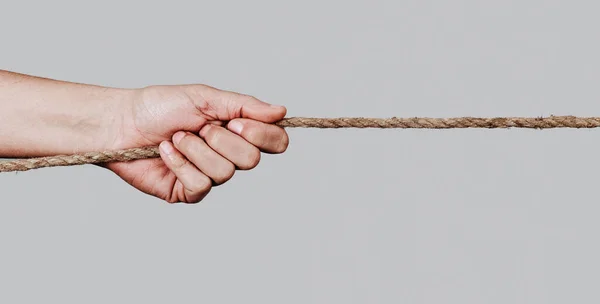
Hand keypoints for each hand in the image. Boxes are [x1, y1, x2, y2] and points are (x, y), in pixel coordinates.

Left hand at [102, 84, 288, 203]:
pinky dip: (180, 164)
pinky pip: (200, 185)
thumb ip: (245, 105)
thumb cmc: (161, 106)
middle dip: (221, 139)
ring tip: (176, 138)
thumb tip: (282, 111)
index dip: (262, 135)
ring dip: (196, 150)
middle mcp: (229, 155)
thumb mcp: (206, 98)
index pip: (275, 141)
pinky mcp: (189, 192)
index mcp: (238, 131)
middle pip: (252, 159)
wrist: (121, 123)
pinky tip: (166, 153)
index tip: (235, 121)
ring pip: (225, 172)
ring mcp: (210, 175)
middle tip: (199, 128)